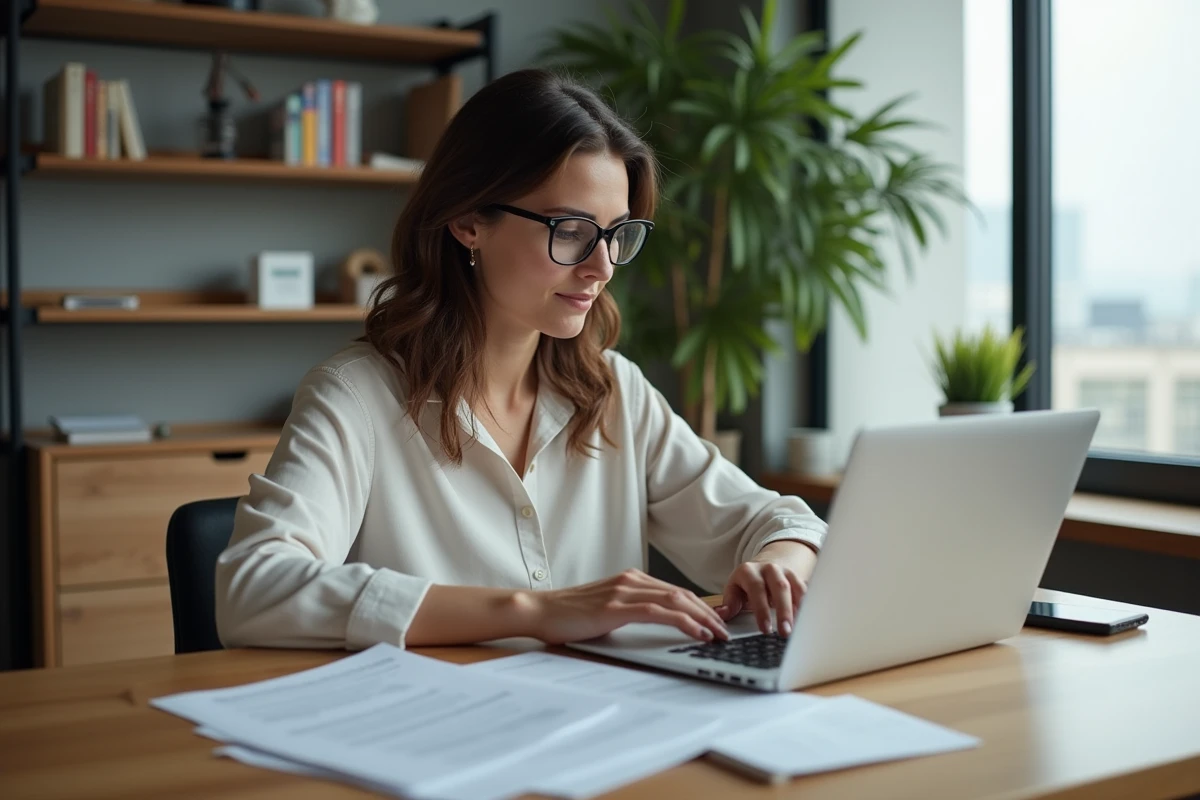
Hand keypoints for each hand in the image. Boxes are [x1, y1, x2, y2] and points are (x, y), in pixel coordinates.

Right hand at [523, 568, 729, 644]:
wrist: (540, 611)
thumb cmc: (568, 616)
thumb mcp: (605, 611)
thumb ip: (629, 612)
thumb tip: (653, 626)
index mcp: (630, 579)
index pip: (675, 592)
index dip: (701, 607)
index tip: (717, 622)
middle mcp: (631, 580)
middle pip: (682, 594)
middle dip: (709, 613)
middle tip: (727, 631)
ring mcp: (625, 590)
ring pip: (677, 600)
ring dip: (704, 618)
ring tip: (720, 634)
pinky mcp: (618, 606)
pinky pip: (661, 612)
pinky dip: (684, 621)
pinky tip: (698, 632)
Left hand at [716, 542, 816, 635]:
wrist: (763, 568)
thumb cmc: (746, 585)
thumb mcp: (734, 590)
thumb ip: (729, 603)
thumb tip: (722, 614)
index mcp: (749, 571)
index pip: (756, 589)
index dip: (761, 609)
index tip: (765, 629)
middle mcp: (769, 568)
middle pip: (780, 587)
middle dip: (784, 611)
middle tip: (785, 632)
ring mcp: (786, 572)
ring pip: (796, 588)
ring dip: (798, 610)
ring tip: (799, 629)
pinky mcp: (798, 578)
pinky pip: (805, 592)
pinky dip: (807, 606)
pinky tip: (806, 621)